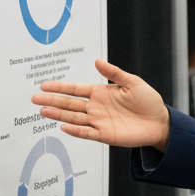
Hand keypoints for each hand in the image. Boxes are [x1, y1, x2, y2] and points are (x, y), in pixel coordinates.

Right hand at [32, 59, 171, 151]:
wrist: (160, 122)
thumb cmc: (149, 101)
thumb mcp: (133, 82)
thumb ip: (115, 73)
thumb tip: (98, 61)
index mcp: (101, 93)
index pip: (75, 89)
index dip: (60, 87)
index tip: (44, 85)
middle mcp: (96, 107)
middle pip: (69, 104)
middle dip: (52, 100)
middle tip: (34, 99)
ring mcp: (99, 121)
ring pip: (74, 118)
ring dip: (58, 115)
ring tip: (43, 111)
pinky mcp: (105, 134)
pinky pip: (87, 133)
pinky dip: (76, 131)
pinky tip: (64, 126)